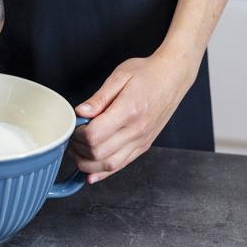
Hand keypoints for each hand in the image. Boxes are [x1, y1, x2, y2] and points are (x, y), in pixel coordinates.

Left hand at [70, 50, 199, 183]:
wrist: (173, 77)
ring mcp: (141, 141)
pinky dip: (103, 172)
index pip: (94, 135)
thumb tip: (80, 112)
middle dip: (78, 149)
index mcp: (128, 111)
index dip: (77, 134)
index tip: (74, 126)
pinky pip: (121, 165)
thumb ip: (98, 98)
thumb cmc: (148, 74)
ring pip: (109, 165)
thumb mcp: (120, 76)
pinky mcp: (144, 146)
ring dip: (88, 163)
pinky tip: (91, 172)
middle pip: (98, 153)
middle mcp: (136, 130)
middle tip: (73, 137)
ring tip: (78, 151)